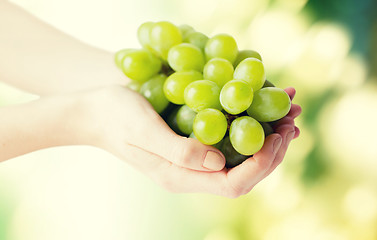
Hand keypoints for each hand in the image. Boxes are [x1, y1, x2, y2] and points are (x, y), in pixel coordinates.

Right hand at [76, 85, 300, 197]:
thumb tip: (219, 160)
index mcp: (180, 176)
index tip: (279, 135)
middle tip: (291, 119)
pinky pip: (229, 138)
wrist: (93, 109)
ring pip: (241, 156)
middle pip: (244, 173)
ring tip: (287, 111)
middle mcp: (191, 172)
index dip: (261, 163)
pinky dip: (250, 123)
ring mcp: (192, 157)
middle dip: (273, 149)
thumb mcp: (142, 130)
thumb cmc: (113, 115)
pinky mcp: (192, 139)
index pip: (232, 184)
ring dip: (267, 136)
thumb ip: (178, 151)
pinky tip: (261, 105)